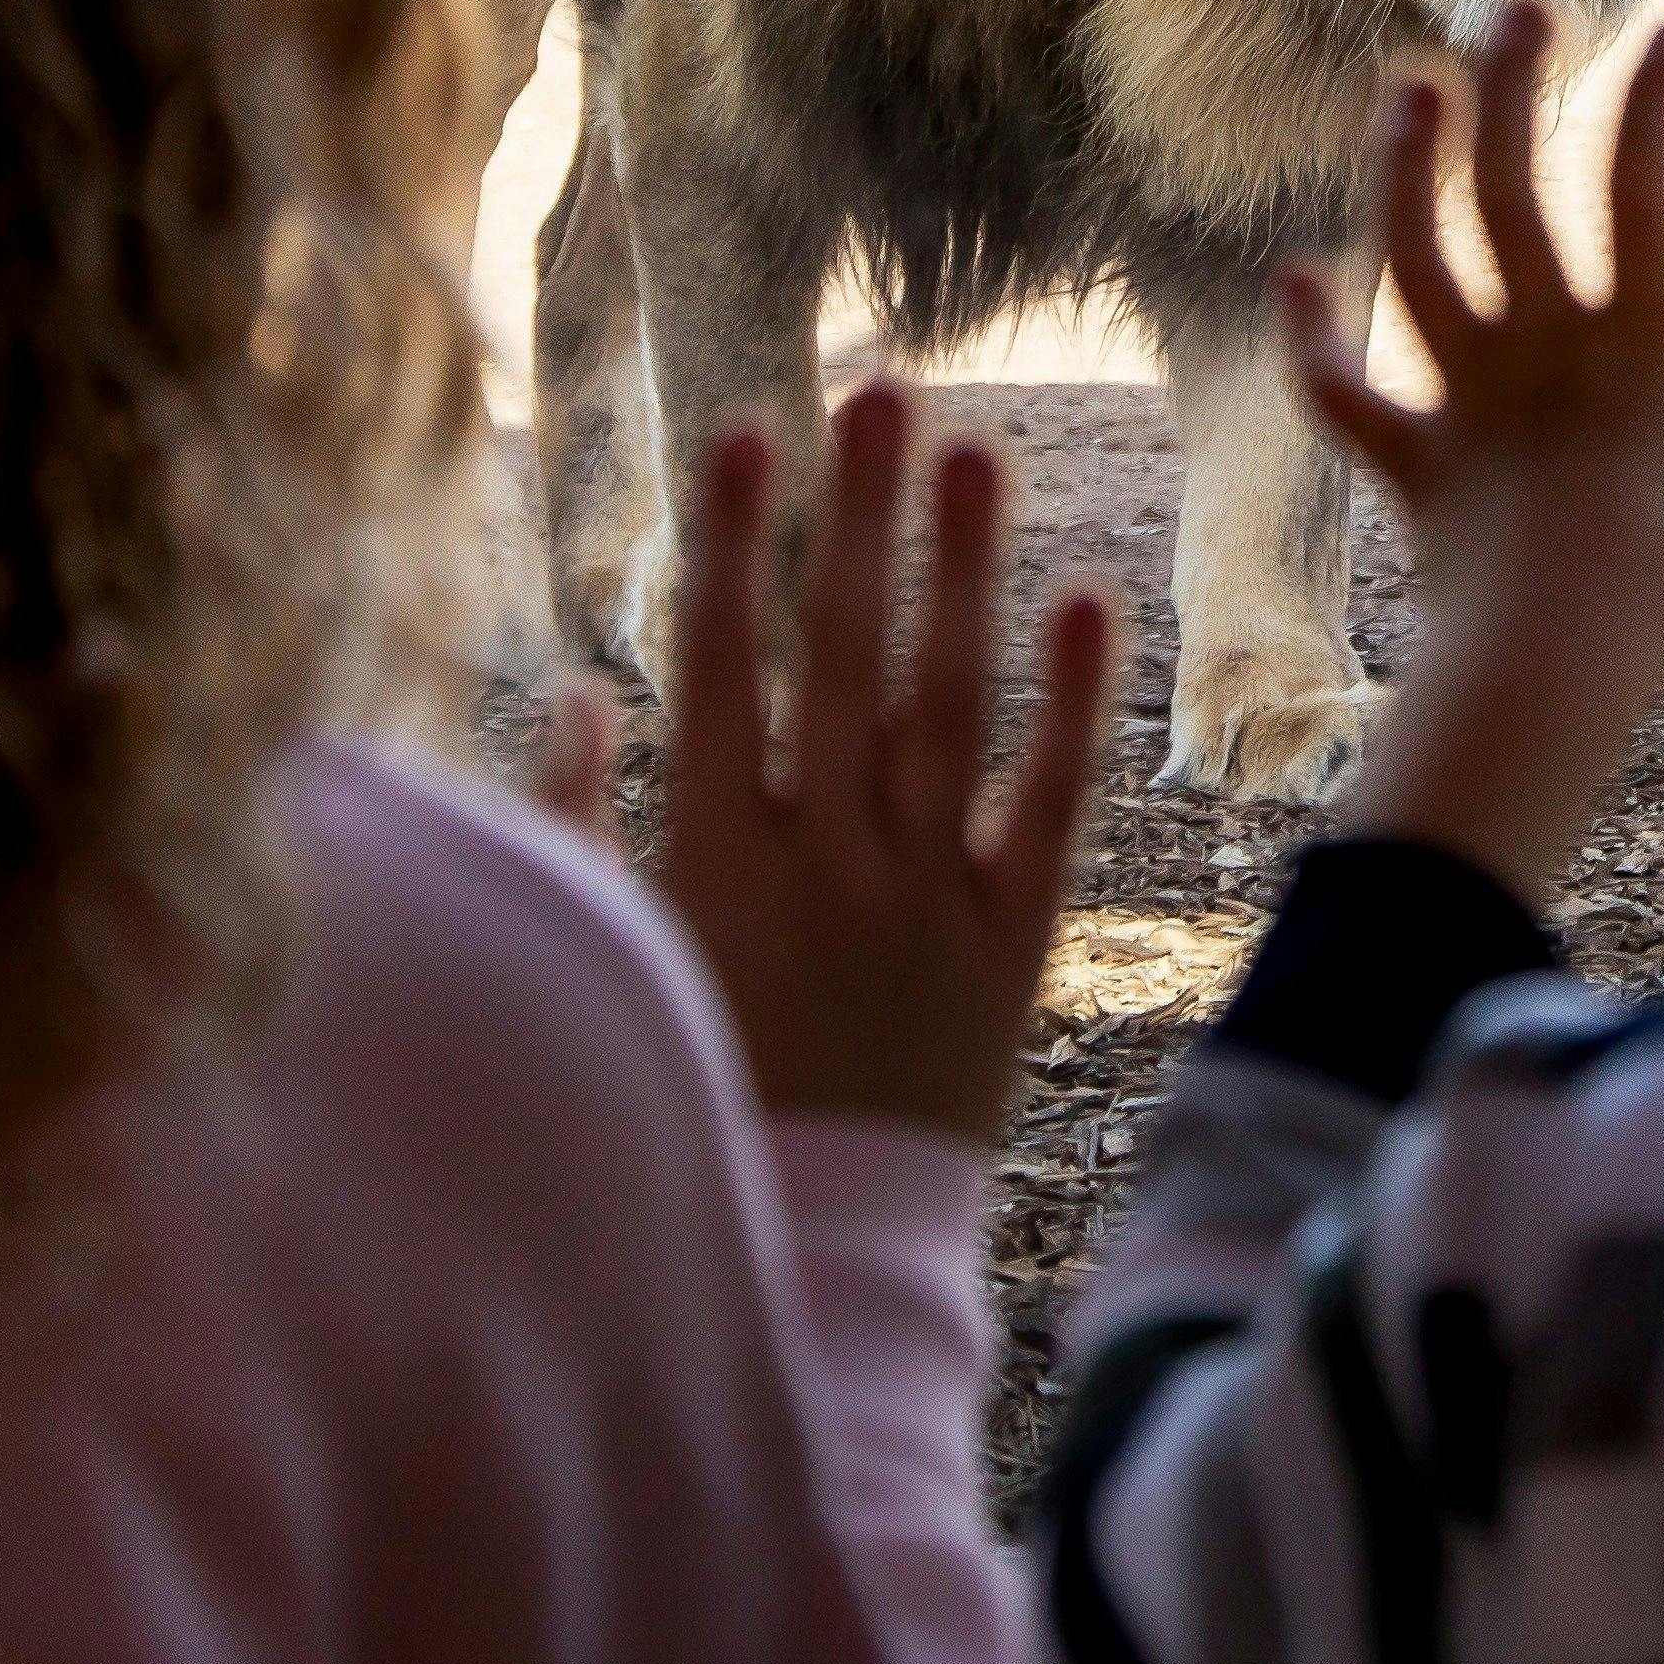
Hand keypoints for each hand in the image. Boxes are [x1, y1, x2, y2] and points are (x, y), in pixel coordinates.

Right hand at [640, 381, 1118, 1143]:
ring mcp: (923, 903)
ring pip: (950, 709)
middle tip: (884, 391)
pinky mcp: (1012, 951)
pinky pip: (1050, 812)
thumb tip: (577, 690)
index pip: (719, 666)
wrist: (811, 1272)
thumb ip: (574, 832)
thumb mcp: (602, 971)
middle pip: (844, 658)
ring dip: (966, 573)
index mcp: (709, 865)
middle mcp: (822, 866)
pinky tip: (1089, 595)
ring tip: (981, 452)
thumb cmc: (686, 1111)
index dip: (730, 540)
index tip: (742, 424)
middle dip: (861, 517)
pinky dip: (1071, 706)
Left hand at [1285, 4, 1663, 897]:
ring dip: (1403, 169)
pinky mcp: (1410, 460)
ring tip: (1407, 93)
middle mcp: (1542, 342)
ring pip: (1416, 255)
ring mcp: (1465, 393)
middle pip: (1510, 185)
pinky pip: (1343, 392)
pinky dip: (1312, 342)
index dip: (1652, 98)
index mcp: (1639, 339)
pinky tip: (1295, 284)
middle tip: (1519, 10)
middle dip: (1512, 85)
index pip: (1639, 186)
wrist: (1550, 661)